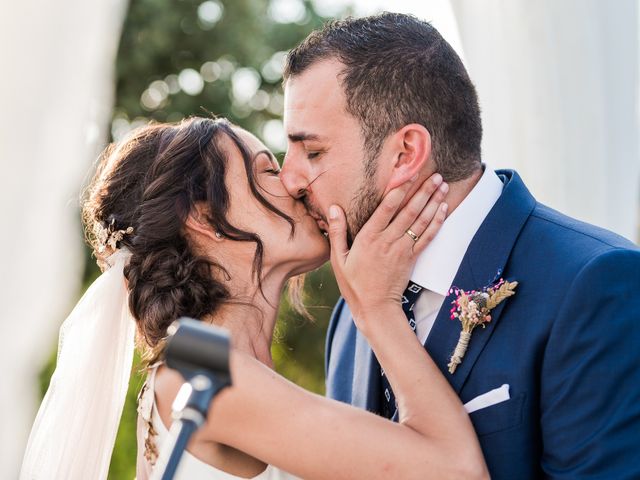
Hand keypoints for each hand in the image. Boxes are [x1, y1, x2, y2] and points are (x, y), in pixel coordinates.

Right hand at [328, 173, 447, 328]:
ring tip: (443, 185)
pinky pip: (427, 237)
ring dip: (433, 202)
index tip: (408, 174)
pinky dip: (437, 222)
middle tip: (435, 174)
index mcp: (368, 238)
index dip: (399, 190)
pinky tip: (443, 209)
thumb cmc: (353, 283)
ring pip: (421, 221)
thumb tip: (334, 208)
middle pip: (409, 211)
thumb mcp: (338, 258)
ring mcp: (402, 250)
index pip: (386, 209)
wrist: (375, 307)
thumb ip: (337, 231)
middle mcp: (387, 241)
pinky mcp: (412, 258)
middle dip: (423, 191)